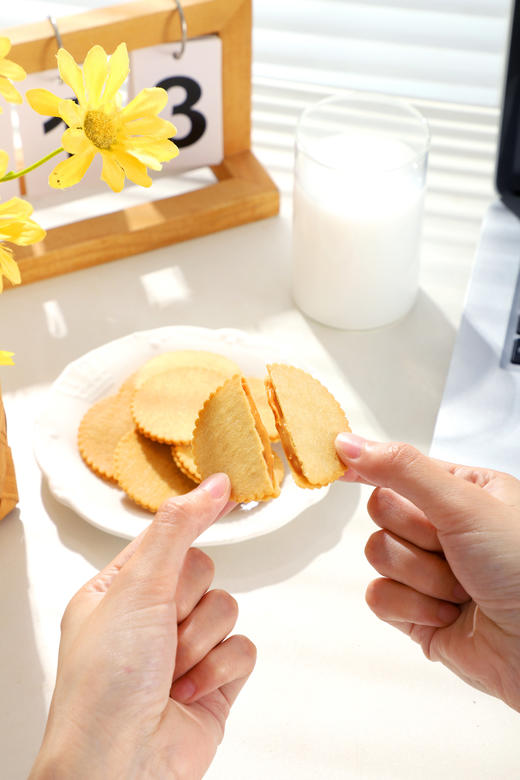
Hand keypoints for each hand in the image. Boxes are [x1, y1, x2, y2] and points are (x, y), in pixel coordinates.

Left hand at [30, 473, 255, 779]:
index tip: (228, 488)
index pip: (167, 537)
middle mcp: (151, 615)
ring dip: (200, 639)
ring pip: (226, 607)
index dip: (193, 518)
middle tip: (160, 629)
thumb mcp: (137, 588)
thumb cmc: (104, 686)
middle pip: (204, 571)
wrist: (121, 768)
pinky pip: (243, 646)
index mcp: (120, 589)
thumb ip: (179, 530)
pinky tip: (189, 691)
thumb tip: (212, 486)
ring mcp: (185, 648)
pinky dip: (219, 668)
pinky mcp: (215, 678)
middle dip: (186, 601)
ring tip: (170, 670)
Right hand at [336, 433, 519, 711]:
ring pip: (378, 555)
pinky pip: (379, 597)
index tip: (338, 461)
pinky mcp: (416, 611)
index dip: (371, 468)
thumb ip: (403, 470)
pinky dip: (412, 608)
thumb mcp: (465, 504)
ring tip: (462, 589)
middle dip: (415, 536)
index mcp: (463, 491)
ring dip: (419, 575)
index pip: (399, 469)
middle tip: (453, 548)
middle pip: (382, 513)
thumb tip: (348, 444)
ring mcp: (429, 570)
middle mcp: (445, 528)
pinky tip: (448, 615)